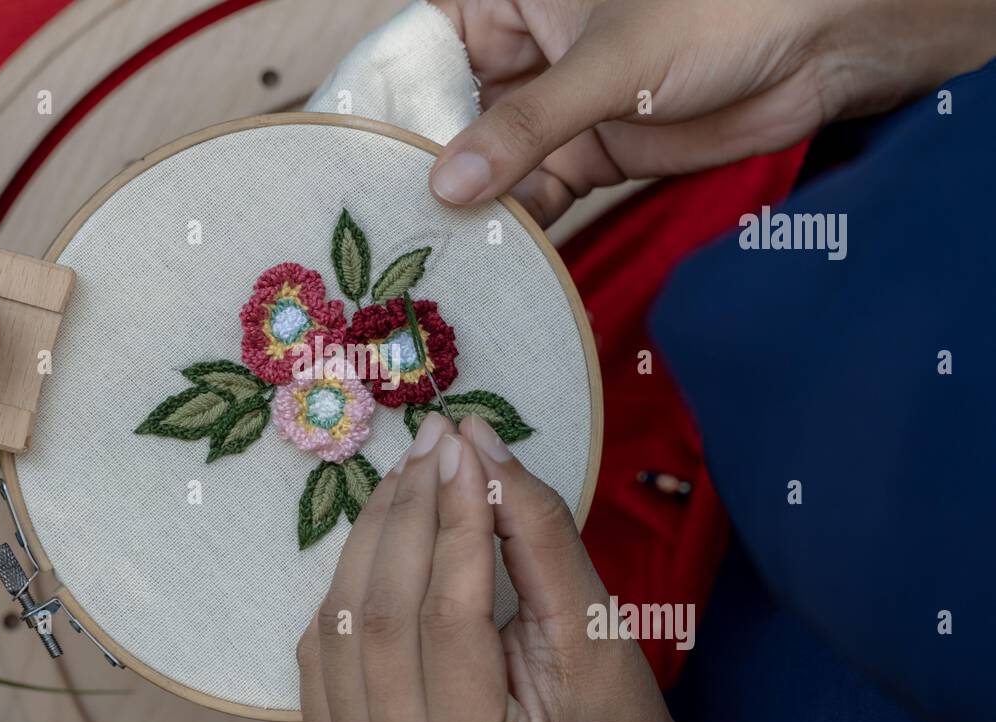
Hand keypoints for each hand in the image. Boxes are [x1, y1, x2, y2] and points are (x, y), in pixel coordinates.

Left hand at [297, 412, 674, 721]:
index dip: (455, 519)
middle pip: (385, 615)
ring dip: (372, 534)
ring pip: (344, 625)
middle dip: (410, 511)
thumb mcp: (592, 638)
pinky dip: (349, 581)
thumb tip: (482, 445)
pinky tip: (383, 533)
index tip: (466, 444)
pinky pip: (322, 650)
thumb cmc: (607, 718)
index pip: (450, 616)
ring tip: (411, 471)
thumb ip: (541, 539)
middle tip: (437, 440)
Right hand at [428, 0, 995, 223]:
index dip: (385, 96)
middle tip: (381, 219)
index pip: (424, 45)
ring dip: (469, 201)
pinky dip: (519, 222)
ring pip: (490, 159)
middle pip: (448, 111)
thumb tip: (445, 186)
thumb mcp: (611, 61)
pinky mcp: (592, 154)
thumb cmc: (717, 10)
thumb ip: (528, 125)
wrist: (821, 46)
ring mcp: (557, 106)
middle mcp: (524, 49)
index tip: (346, 152)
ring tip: (431, 248)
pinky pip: (537, 192)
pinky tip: (494, 252)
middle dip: (421, 163)